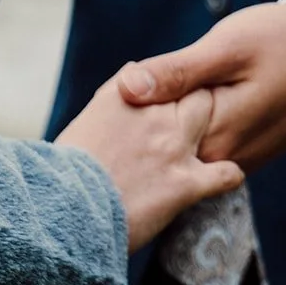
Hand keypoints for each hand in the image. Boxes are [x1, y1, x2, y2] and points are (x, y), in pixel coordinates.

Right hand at [57, 69, 243, 250]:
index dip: (182, 88)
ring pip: (216, 121)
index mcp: (126, 97)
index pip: (170, 76)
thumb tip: (134, 68)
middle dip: (206, 103)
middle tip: (207, 119)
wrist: (58, 215)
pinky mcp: (185, 183)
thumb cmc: (63, 173)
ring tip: (220, 141)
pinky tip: (222, 178)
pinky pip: (227, 173)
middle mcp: (155, 115)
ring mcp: (173, 148)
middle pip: (201, 94)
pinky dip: (227, 175)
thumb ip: (116, 93)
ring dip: (220, 131)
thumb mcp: (87, 121)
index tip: (185, 99)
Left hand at [119, 4, 285, 171]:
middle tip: (129, 96)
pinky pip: (202, 147)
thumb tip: (126, 89)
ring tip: (157, 99)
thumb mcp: (229, 46)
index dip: (123, 116)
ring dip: (163, 128)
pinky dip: (185, 129)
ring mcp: (238, 158)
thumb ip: (177, 71)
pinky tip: (183, 106)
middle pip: (161, 149)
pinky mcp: (247, 151)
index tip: (115, 94)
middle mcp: (225, 158)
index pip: (147, 140)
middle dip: (141, 124)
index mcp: (215, 136)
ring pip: (181, 149)